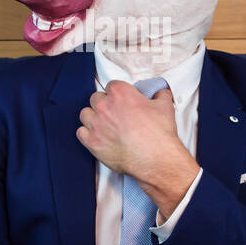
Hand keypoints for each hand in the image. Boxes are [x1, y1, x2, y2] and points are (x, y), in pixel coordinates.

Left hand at [76, 81, 198, 216]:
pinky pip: (81, 132)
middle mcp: (104, 106)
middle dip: (104, 104)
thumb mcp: (165, 107)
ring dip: (92, 117)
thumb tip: (160, 94)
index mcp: (120, 93)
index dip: (117, 93)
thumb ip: (160, 96)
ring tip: (103, 124)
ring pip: (85, 114)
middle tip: (113, 113)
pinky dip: (87, 134)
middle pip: (95, 98)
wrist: (155, 159)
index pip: (111, 85)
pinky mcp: (92, 142)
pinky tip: (97, 136)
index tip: (121, 100)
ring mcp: (96, 124)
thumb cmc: (159, 134)